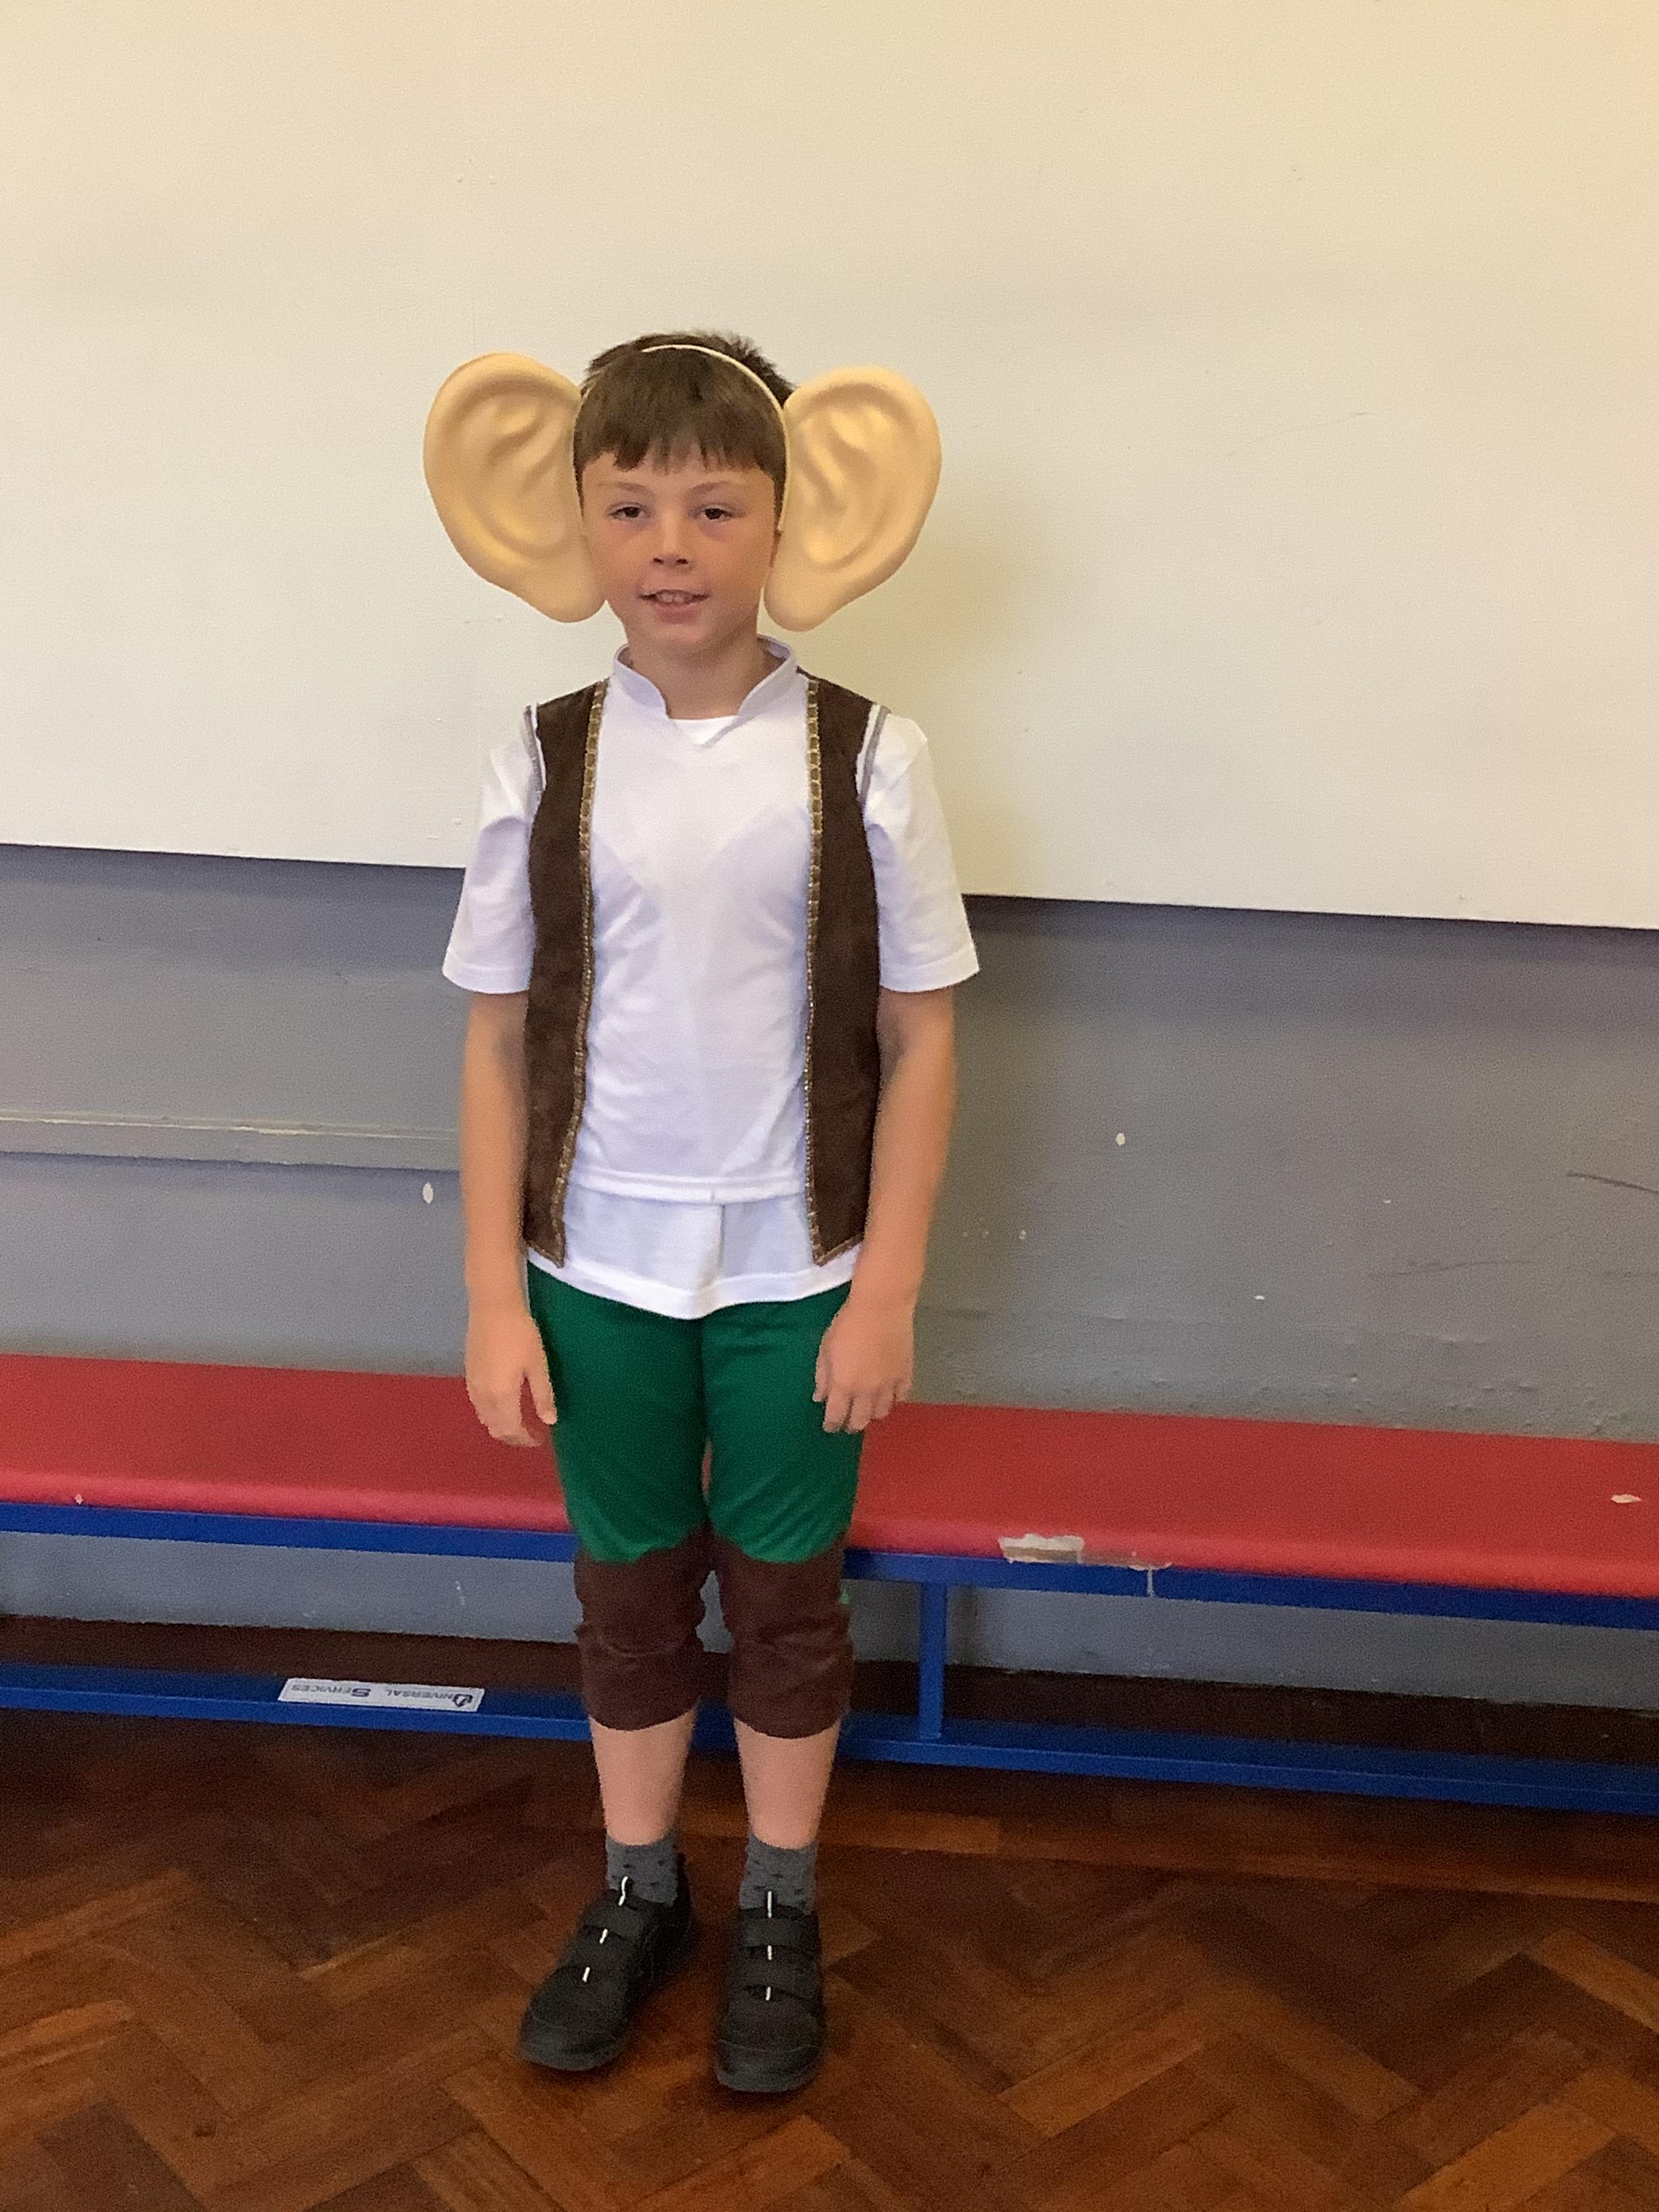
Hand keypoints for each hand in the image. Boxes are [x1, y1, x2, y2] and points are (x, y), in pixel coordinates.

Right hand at [465, 1300, 556, 1445]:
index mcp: (502, 1396)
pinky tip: (503, 1404)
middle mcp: (483, 1396)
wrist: (493, 1307)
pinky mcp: (468, 1375)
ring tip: (518, 1422)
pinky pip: (478, 1405)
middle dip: (512, 1437)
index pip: (511, 1429)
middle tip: (530, 1435)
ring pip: (484, 1418)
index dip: (525, 1439)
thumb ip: (543, 1395)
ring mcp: (472, 1385)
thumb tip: (549, 1421)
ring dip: (500, 1426)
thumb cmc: (520, 1334)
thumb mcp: (538, 1365)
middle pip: (495, 1428)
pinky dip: (490, 1413)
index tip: (539, 1439)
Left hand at [814, 1294, 914, 1433]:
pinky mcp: (905, 1375)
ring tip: (867, 1409)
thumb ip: (822, 1376)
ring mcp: (889, 1385)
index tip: (829, 1427)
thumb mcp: (826, 1349)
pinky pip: (900, 1398)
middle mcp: (867, 1392)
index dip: (832, 1425)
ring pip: (881, 1413)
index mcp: (844, 1385)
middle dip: (852, 1424)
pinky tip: (887, 1395)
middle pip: (860, 1421)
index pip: (836, 1416)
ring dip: (872, 1414)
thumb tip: (819, 1397)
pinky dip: (892, 1400)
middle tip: (848, 1422)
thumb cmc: (847, 1324)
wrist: (882, 1307)